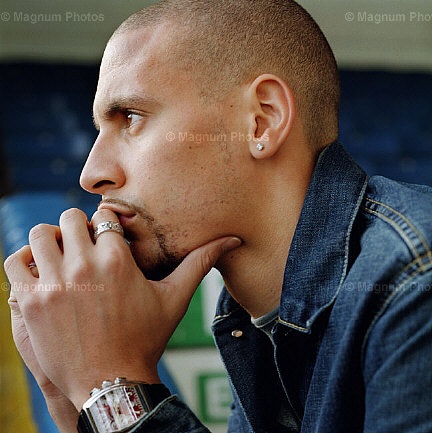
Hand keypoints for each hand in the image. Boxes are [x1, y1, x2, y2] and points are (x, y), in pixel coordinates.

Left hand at [4, 207, 240, 412]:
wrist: (110, 381)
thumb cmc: (146, 338)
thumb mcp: (175, 298)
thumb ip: (200, 263)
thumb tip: (232, 240)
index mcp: (118, 261)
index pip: (104, 216)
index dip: (106, 224)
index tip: (108, 238)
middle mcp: (83, 266)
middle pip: (70, 218)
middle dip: (79, 228)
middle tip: (86, 247)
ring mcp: (52, 284)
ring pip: (39, 234)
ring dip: (50, 242)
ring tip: (63, 259)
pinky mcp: (29, 302)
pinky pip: (14, 263)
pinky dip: (24, 262)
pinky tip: (42, 275)